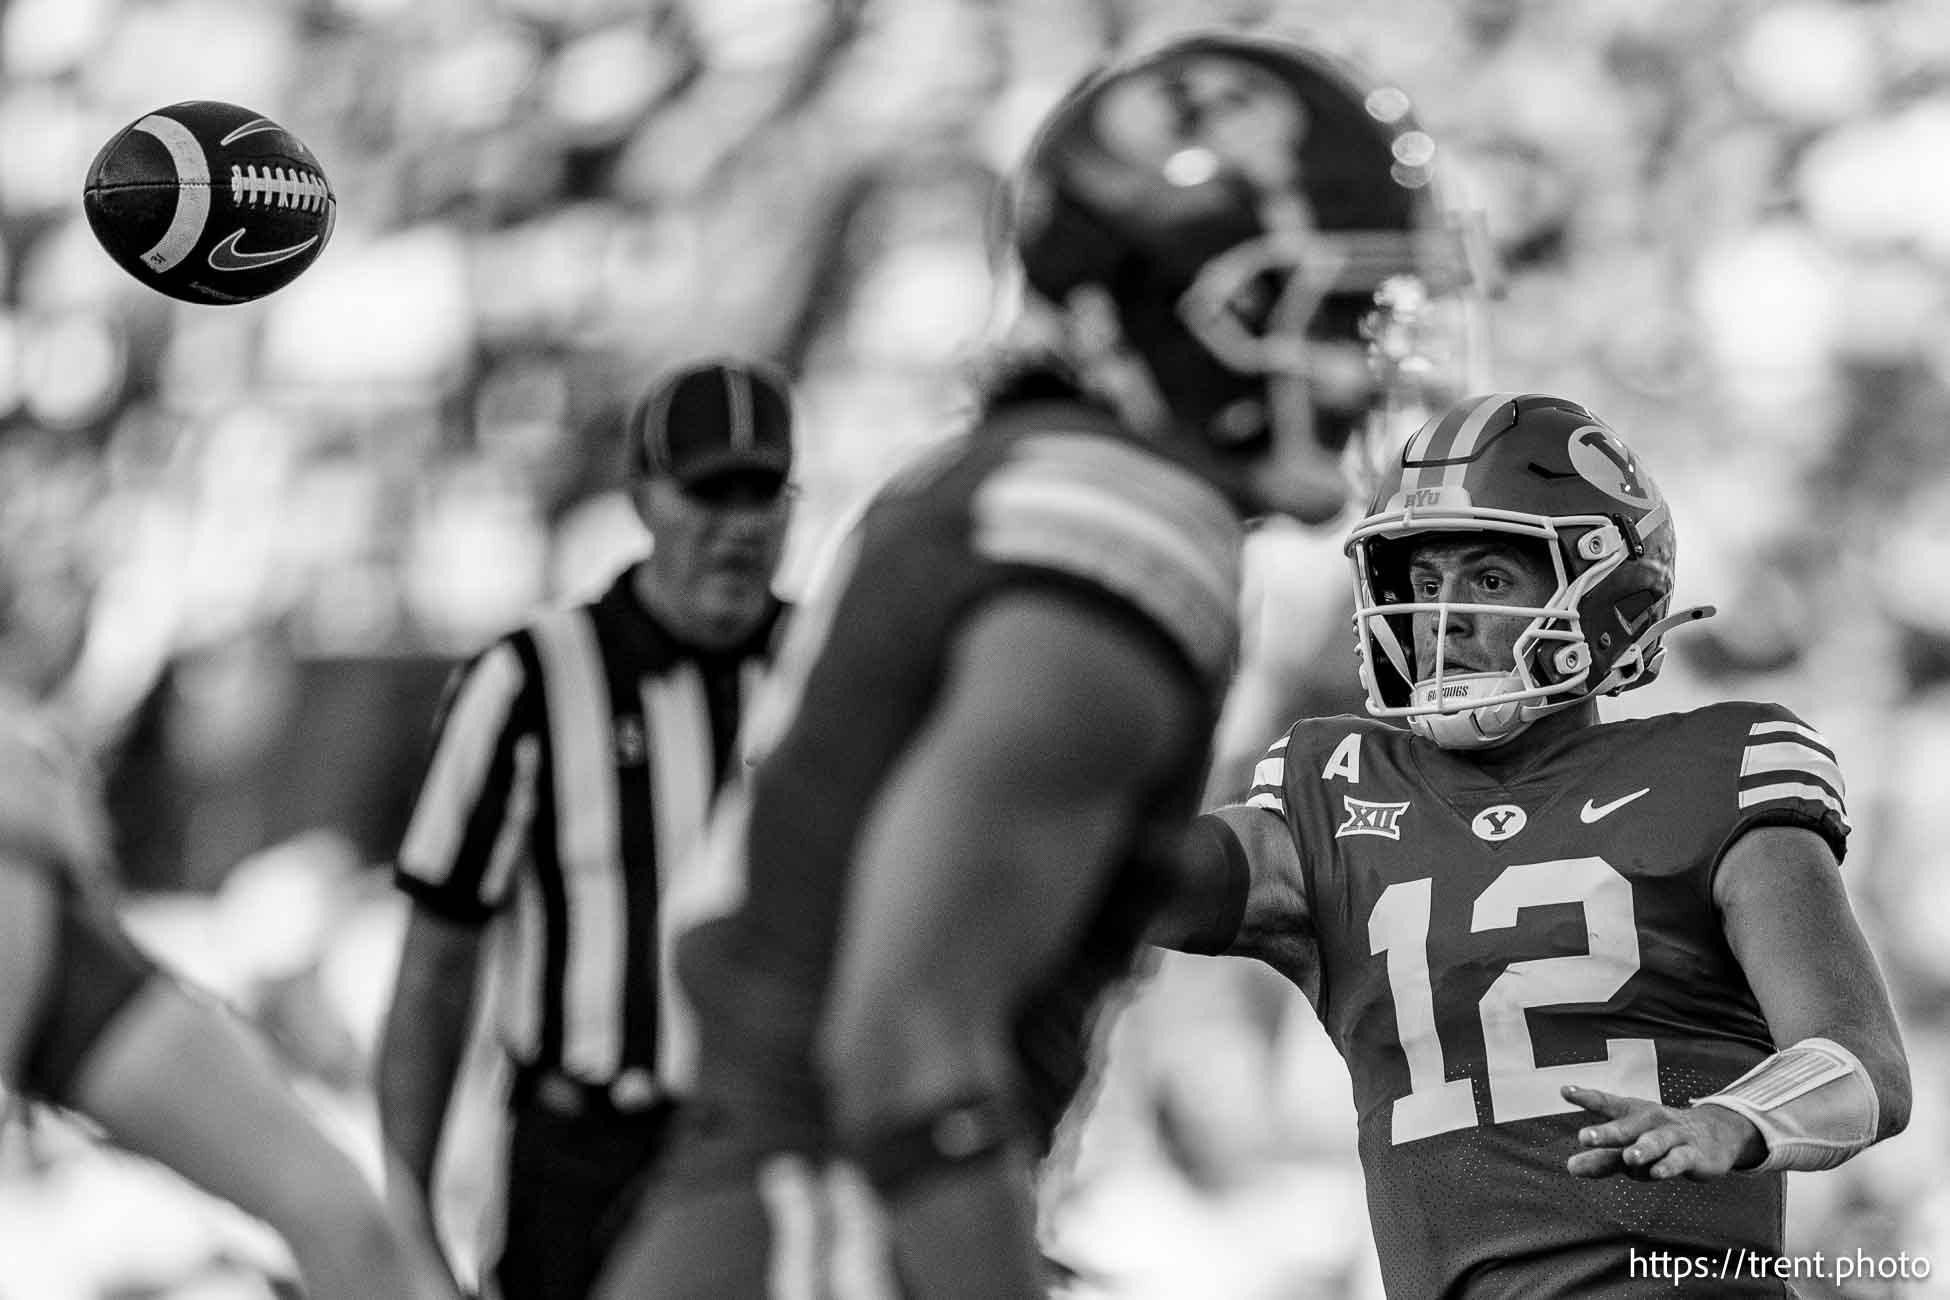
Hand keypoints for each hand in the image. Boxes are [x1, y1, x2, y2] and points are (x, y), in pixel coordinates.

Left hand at [1562, 1084, 1765, 1181]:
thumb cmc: (1661, 1139)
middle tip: (1582, 1137)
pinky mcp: (1692, 1154)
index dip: (1586, 1097)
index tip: (1565, 1091)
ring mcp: (1672, 1136)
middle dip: (1605, 1133)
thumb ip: (1603, 1157)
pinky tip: (1657, 1172)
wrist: (1713, 1136)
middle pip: (1625, 1126)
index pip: (1607, 1103)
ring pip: (1654, 1142)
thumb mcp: (1631, 1146)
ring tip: (1629, 1158)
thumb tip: (1571, 1168)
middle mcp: (1650, 1121)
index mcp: (1632, 1114)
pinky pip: (1678, 1160)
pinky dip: (1668, 1166)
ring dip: (1641, 1149)